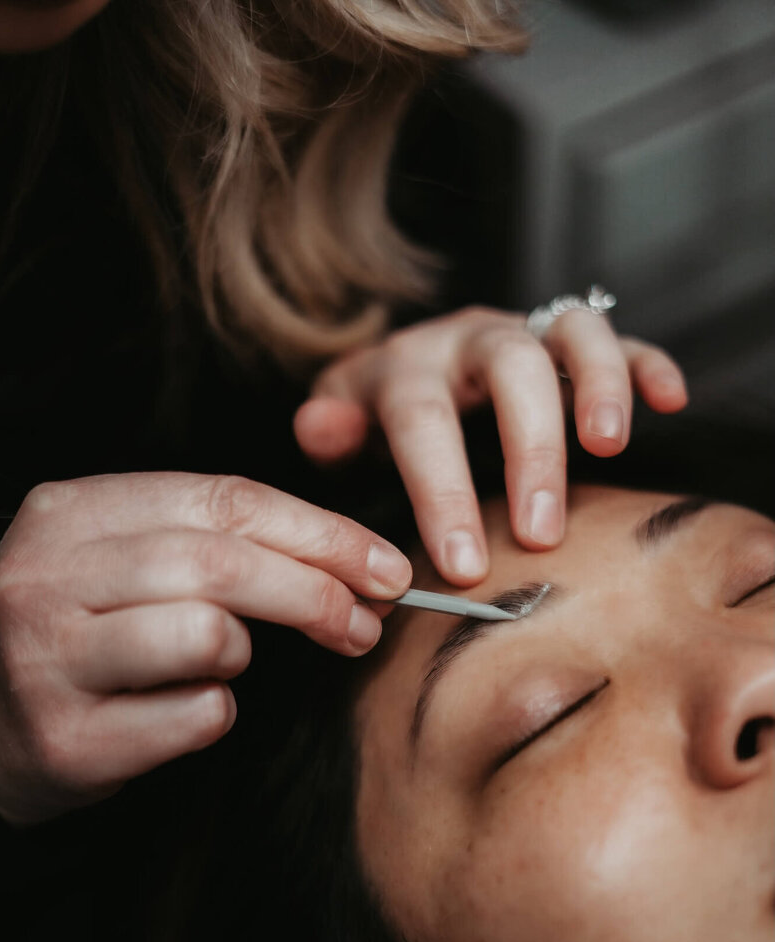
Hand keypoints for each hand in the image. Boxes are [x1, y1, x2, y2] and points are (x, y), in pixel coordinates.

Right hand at [0, 472, 410, 824]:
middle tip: (365, 624)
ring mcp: (44, 659)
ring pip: (207, 634)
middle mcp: (46, 577)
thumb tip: (354, 563)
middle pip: (222, 562)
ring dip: (243, 653)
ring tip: (222, 663)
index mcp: (71, 512)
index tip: (386, 568)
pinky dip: (213, 714)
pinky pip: (193, 717)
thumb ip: (213, 542)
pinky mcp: (61, 739)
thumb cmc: (79, 634)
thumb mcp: (124, 561)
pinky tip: (181, 712)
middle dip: (315, 593)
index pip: (226, 500)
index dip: (323, 534)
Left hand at [293, 306, 686, 582]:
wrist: (414, 359)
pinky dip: (646, 363)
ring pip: (571, 332)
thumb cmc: (381, 409)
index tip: (463, 564)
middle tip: (542, 534)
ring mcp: (526, 330)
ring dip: (597, 385)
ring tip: (609, 448)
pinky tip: (670, 401)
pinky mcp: (571, 340)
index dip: (441, 490)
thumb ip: (330, 430)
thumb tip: (318, 429)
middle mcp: (471, 336)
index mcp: (408, 364)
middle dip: (530, 449)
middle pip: (510, 368)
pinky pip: (619, 334)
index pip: (423, 419)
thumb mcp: (341, 418)